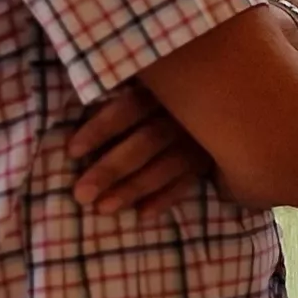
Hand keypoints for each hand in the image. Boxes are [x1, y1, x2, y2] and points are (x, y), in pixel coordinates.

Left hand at [68, 82, 215, 210]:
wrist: (226, 98)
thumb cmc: (167, 92)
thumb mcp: (150, 82)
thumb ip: (121, 90)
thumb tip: (76, 109)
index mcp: (164, 90)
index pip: (130, 107)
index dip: (101, 129)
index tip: (72, 151)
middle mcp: (184, 113)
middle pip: (146, 141)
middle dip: (112, 169)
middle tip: (82, 194)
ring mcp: (201, 138)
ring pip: (167, 165)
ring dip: (134, 188)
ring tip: (104, 208)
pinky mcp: (210, 160)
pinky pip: (189, 182)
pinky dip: (166, 198)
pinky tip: (143, 215)